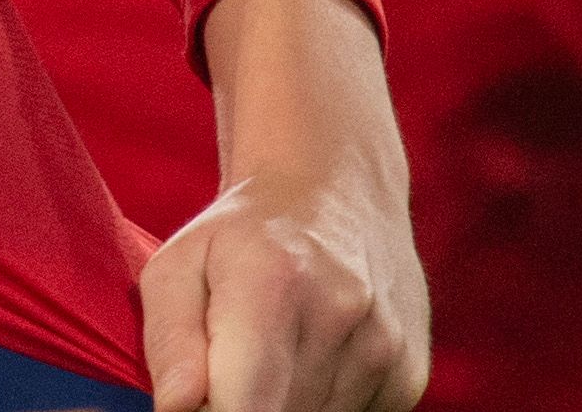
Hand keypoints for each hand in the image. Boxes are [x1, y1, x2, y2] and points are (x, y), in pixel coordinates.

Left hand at [141, 0, 428, 411]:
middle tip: (235, 364)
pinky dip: (324, 405)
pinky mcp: (411, 374)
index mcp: (271, 284)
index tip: (206, 395)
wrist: (336, 190)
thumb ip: (170, 342)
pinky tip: (317, 358)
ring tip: (277, 354)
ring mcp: (385, 347)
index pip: (243, 409)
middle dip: (245, 407)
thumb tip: (174, 410)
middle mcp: (341, 315)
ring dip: (286, 407)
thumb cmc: (240, 236)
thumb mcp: (177, 267)